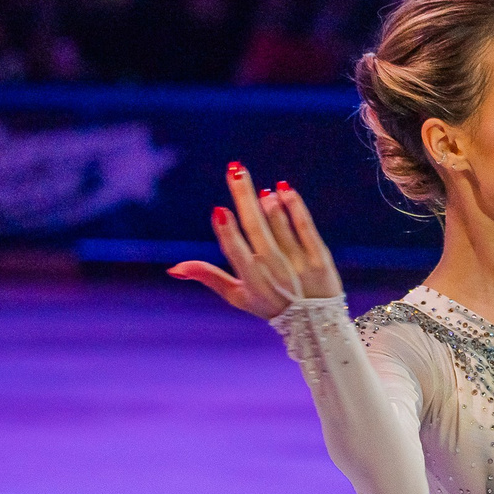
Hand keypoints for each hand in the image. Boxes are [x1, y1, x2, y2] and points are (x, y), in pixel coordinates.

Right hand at [167, 162, 342, 317]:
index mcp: (252, 280)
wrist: (317, 323)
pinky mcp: (320, 259)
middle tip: (234, 170)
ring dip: (269, 204)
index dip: (227, 233)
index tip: (218, 211)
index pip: (236, 253)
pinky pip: (305, 228)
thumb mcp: (238, 297)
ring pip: (280, 226)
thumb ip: (209, 277)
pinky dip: (294, 207)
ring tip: (260, 189)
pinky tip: (284, 190)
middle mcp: (275, 271)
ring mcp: (299, 264)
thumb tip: (173, 268)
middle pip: (256, 229)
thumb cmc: (270, 305)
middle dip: (244, 198)